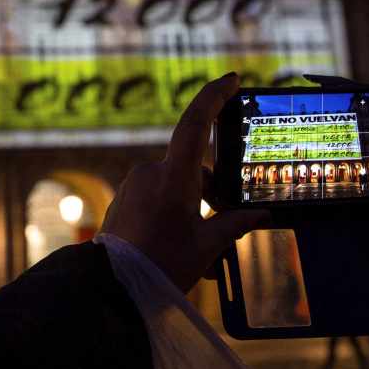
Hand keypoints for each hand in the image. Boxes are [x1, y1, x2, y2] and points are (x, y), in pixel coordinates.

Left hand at [100, 72, 267, 293]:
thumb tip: (259, 214)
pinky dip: (175, 218)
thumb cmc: (161, 265)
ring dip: (195, 213)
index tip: (232, 79)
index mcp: (173, 176)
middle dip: (213, 197)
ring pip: (177, 189)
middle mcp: (150, 173)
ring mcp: (134, 186)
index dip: (214, 96)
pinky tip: (183, 252)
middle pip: (194, 171)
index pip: (196, 123)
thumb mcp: (206, 247)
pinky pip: (158, 200)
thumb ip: (234, 225)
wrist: (109, 289)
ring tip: (204, 258)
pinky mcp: (124, 201)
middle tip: (227, 235)